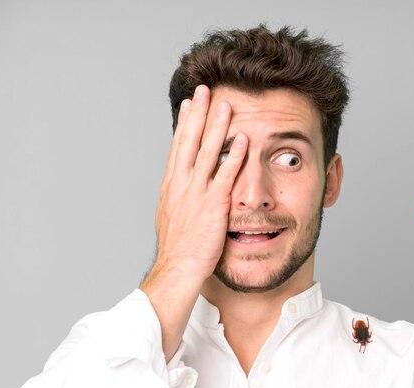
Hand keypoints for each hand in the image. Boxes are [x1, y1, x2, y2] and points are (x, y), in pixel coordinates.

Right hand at [152, 84, 246, 280]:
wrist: (177, 270)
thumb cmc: (178, 249)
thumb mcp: (173, 216)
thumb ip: (181, 197)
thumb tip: (185, 187)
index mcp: (171, 186)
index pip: (178, 147)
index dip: (185, 124)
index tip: (190, 104)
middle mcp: (181, 184)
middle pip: (190, 141)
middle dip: (198, 114)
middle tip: (205, 90)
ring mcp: (196, 193)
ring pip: (207, 152)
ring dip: (217, 126)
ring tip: (225, 103)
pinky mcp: (213, 205)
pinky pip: (225, 176)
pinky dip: (233, 156)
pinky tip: (242, 140)